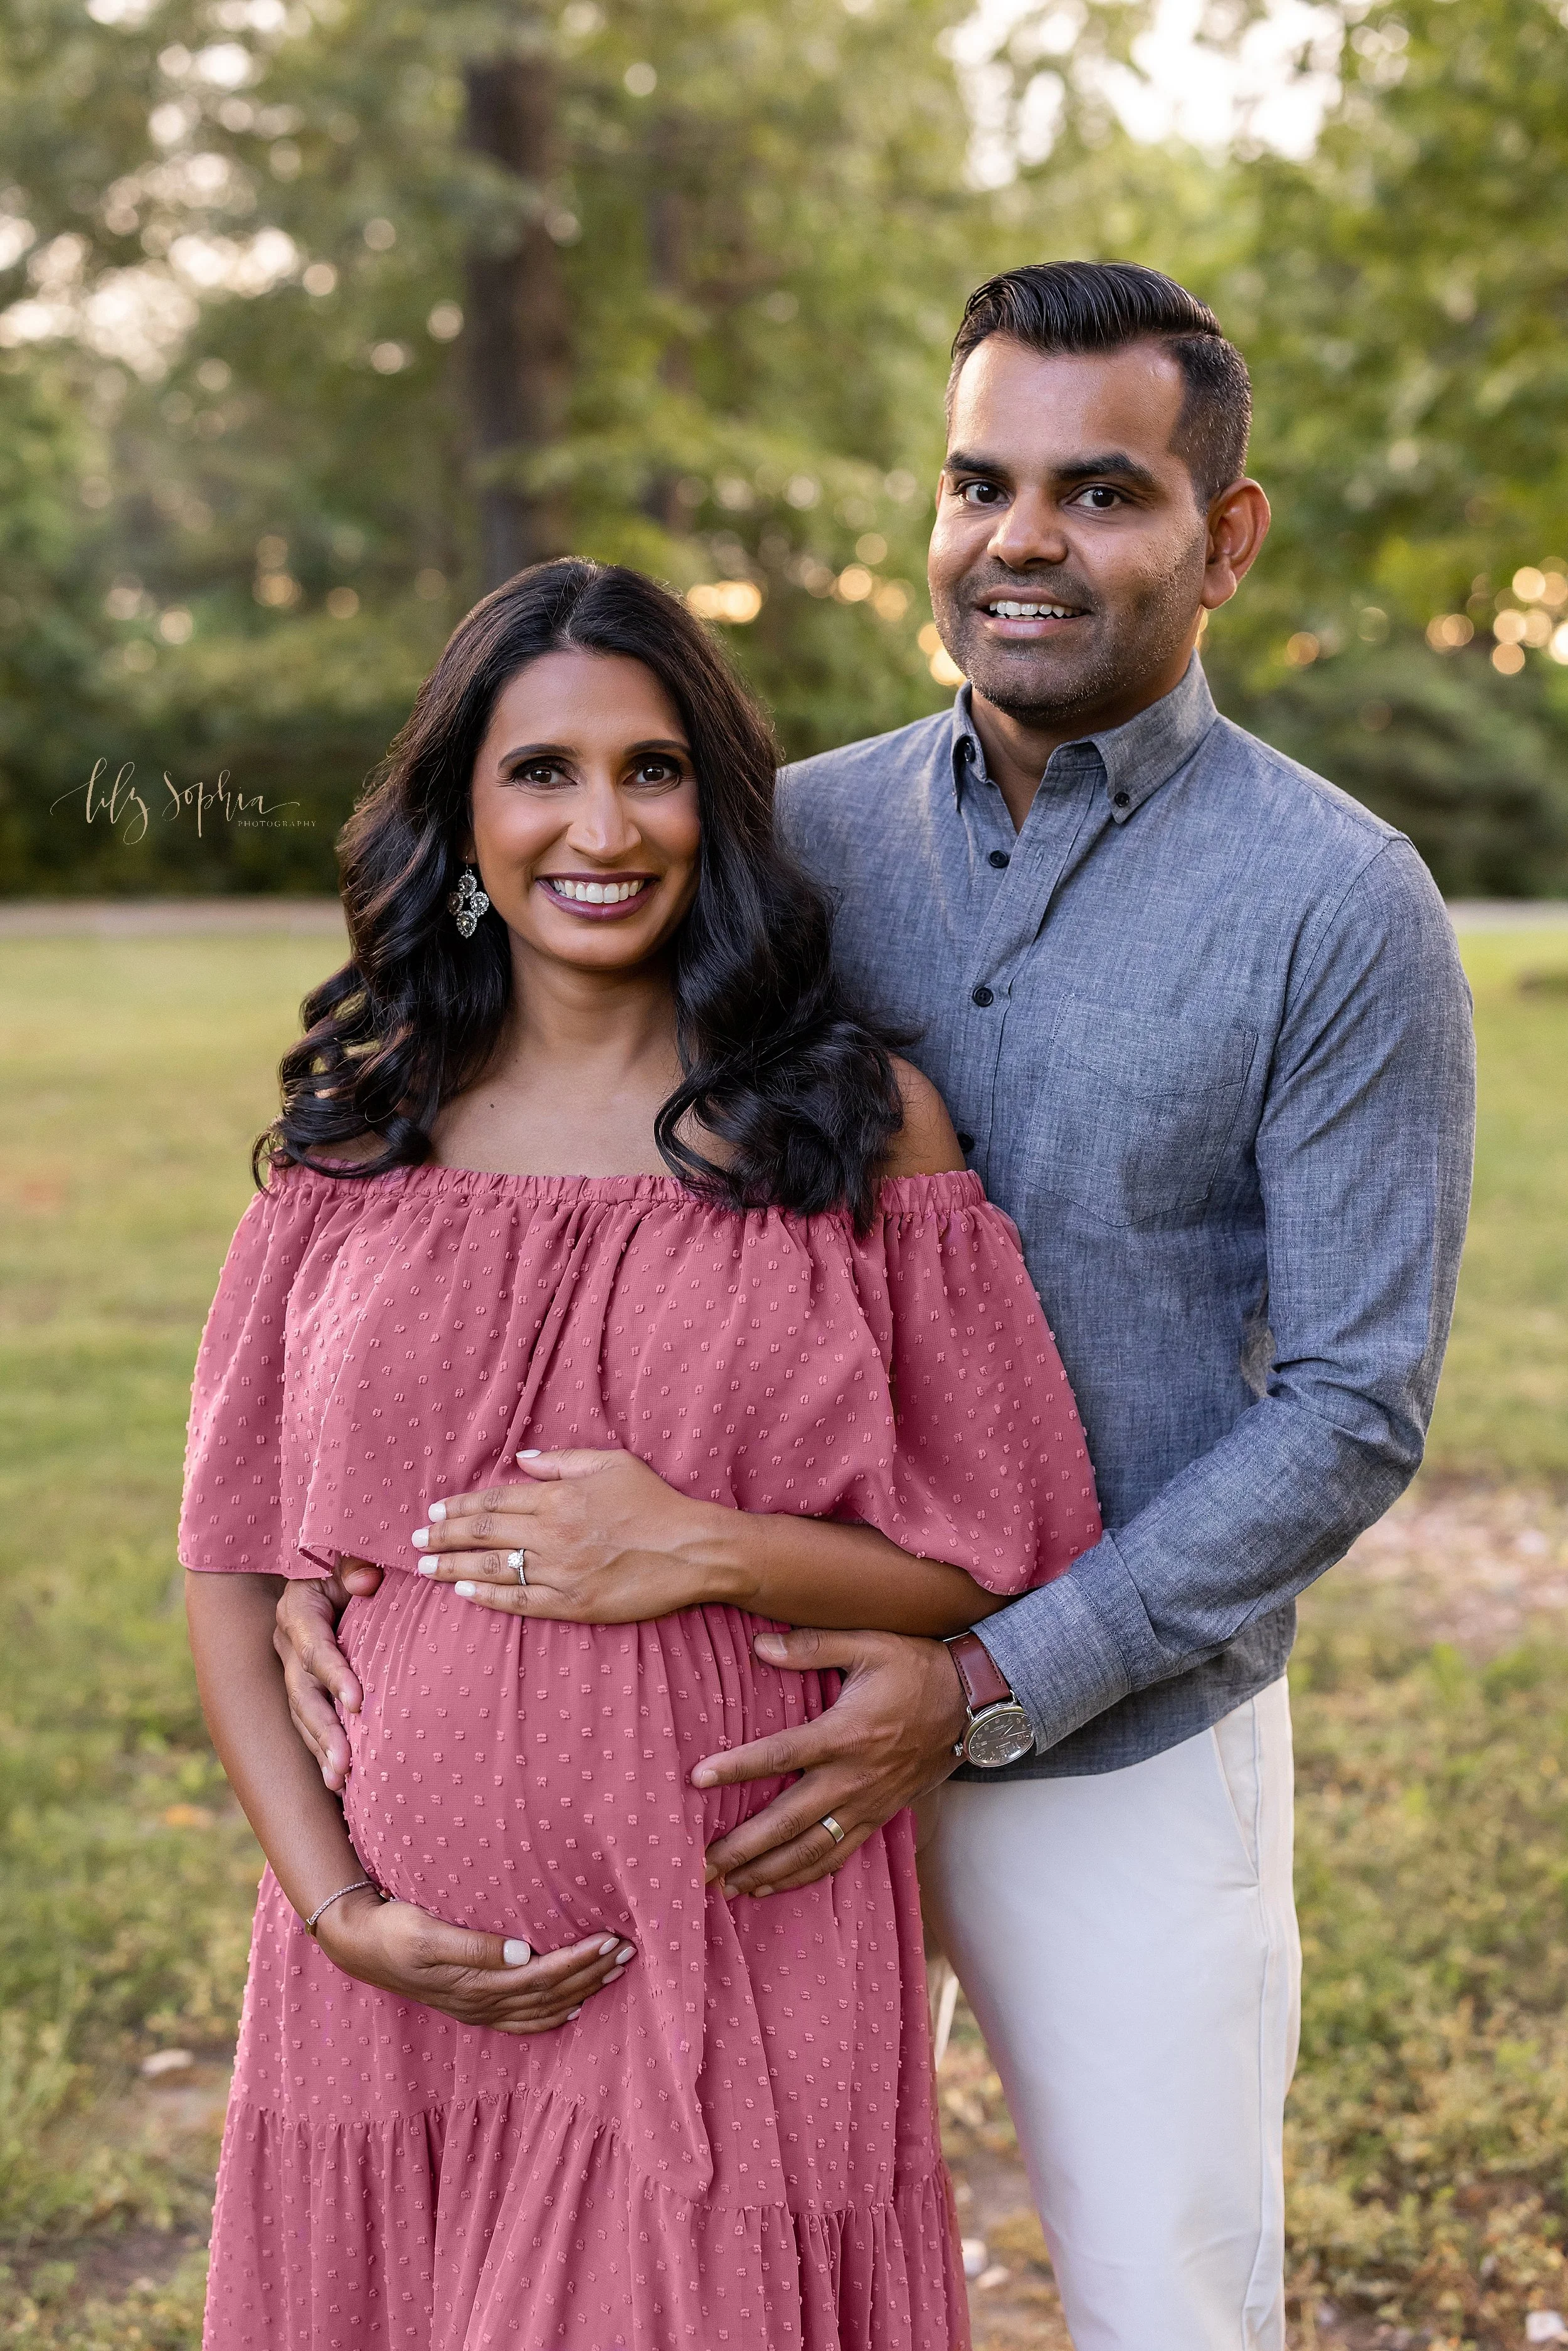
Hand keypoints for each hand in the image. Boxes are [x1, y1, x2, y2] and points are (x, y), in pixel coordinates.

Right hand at [275, 1565, 382, 1791]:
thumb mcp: (348, 1556)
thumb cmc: (348, 1562)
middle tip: (345, 1764)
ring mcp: (292, 1669)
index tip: (358, 1703)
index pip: (315, 1649)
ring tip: (340, 1781)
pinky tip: (340, 1781)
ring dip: (321, 1750)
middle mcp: (289, 1645)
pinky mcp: (304, 1687)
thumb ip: (355, 1566)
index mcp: (298, 1612)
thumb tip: (367, 1581)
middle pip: (303, 1694)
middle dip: (324, 1731)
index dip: (335, 1676)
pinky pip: (310, 1722)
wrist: (331, 1569)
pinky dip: (324, 1751)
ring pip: (303, 1716)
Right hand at [315, 1887, 635, 2035]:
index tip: (613, 1939)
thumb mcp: (427, 1933)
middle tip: (629, 1950)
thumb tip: (522, 1951)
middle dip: (592, 1973)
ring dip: (582, 1990)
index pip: (544, 1975)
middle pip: (552, 1993)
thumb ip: (474, 1946)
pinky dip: (553, 2016)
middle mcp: (483, 2001)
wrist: (360, 1946)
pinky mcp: (473, 2005)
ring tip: (614, 1971)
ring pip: (543, 2008)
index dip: (581, 1960)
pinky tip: (574, 2006)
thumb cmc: (395, 1931)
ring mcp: (479, 2008)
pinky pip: (523, 2020)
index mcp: (478, 1983)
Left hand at [408, 1449, 739, 1623]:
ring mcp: (560, 1573)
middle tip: (415, 1542)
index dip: (459, 1507)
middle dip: (444, 1538)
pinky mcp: (573, 1605)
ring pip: (493, 1569)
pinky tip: (465, 1594)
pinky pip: (519, 1602)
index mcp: (558, 1498)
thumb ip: (562, 1460)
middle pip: (484, 1534)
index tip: (433, 1512)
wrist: (693, 1550)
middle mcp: (552, 1535)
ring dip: (454, 1568)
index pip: (494, 1501)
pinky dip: (488, 1598)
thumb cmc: (655, 1502)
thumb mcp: (611, 1463)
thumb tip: (522, 1460)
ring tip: (426, 1568)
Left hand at [693, 1627, 970, 1898]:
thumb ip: (812, 1646)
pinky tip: (774, 1886)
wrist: (972, 1704)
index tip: (697, 1778)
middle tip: (703, 1864)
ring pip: (812, 1850)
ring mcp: (867, 1804)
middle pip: (788, 1821)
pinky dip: (805, 1875)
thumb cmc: (915, 1669)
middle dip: (743, 1846)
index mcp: (844, 1734)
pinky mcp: (880, 1817)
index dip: (737, 1767)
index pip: (781, 1754)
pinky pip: (839, 1856)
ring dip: (768, 1871)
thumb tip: (759, 1645)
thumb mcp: (868, 1644)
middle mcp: (852, 1777)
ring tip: (728, 1886)